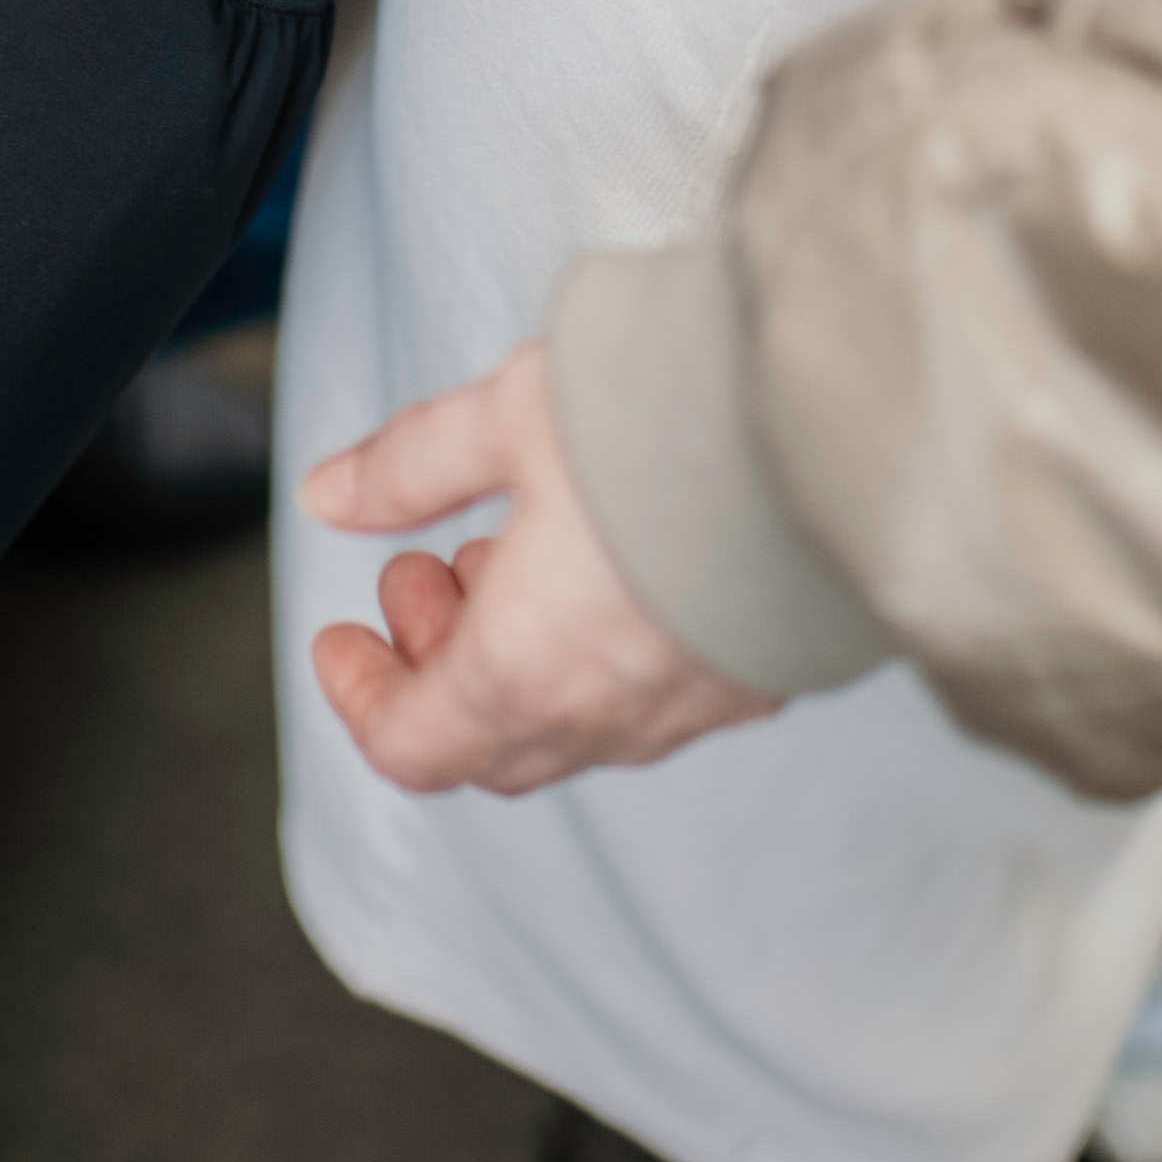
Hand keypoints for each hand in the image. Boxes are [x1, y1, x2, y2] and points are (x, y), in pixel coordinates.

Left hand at [303, 341, 777, 793]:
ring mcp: (689, 706)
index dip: (361, 697)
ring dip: (514, 662)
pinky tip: (601, 567)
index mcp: (525, 669)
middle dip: (434, 666)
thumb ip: (411, 466)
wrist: (831, 429)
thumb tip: (330, 494)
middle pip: (486, 746)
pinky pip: (648, 704)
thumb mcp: (506, 415)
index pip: (411, 745)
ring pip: (569, 726)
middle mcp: (606, 714)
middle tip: (425, 569)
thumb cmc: (663, 419)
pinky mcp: (753, 679)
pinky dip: (594, 660)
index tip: (342, 639)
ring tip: (512, 550)